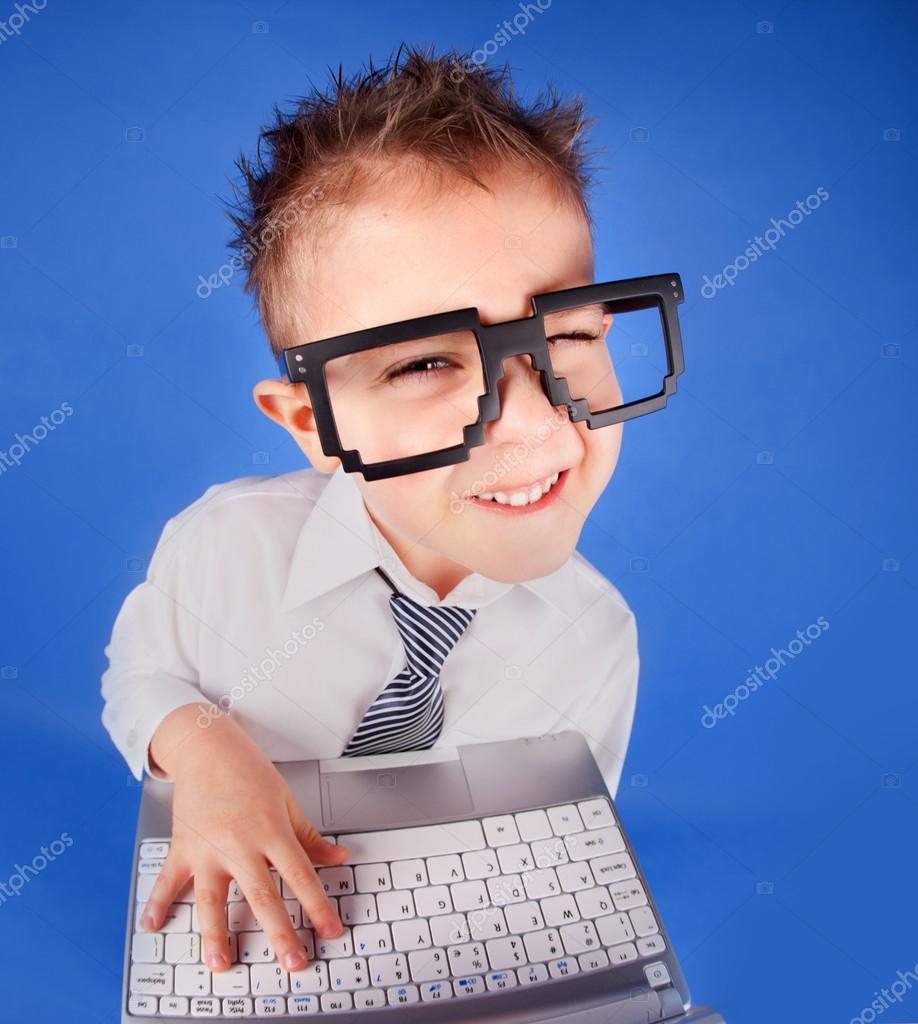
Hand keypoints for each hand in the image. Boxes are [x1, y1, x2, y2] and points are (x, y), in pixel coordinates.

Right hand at [139, 703, 347, 972]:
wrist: (209, 748)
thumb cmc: (249, 773)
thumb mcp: (287, 801)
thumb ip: (310, 836)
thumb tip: (338, 857)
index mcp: (271, 830)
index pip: (300, 874)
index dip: (318, 905)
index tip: (330, 931)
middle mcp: (240, 843)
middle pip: (262, 895)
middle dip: (280, 933)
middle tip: (293, 964)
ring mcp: (208, 848)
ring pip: (212, 898)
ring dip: (216, 934)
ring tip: (221, 963)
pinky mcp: (183, 847)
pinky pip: (168, 881)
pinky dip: (157, 903)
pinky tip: (151, 926)